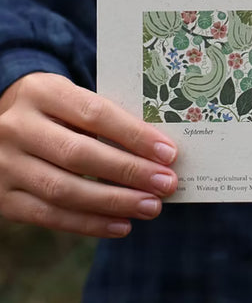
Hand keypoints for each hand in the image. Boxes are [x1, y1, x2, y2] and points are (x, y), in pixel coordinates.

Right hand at [0, 72, 178, 237]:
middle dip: (129, 172)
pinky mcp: (1, 198)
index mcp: (43, 92)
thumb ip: (106, 118)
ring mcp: (5, 164)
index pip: (96, 114)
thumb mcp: (72, 99)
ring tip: (150, 206)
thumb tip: (157, 151)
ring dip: (114, 202)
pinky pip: (48, 216)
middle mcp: (17, 127)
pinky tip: (121, 224)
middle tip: (166, 183)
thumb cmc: (55, 110)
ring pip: (64, 190)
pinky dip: (89, 224)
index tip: (169, 153)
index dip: (134, 135)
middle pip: (80, 155)